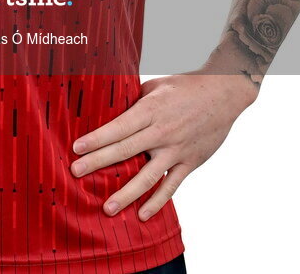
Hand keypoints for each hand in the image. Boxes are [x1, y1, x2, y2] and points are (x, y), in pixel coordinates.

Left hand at [69, 71, 256, 219]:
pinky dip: (157, 202)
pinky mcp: (190, 162)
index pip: (118, 127)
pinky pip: (171, 186)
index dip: (96, 139)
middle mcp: (162, 132)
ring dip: (126, 193)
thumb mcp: (156, 85)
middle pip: (125, 150)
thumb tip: (112, 108)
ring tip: (107, 208)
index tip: (76, 148)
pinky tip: (141, 215)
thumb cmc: (186, 86)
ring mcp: (176, 150)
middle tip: (76, 173)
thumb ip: (135, 99)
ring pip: (148, 176)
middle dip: (98, 162)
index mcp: (151, 109)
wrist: (223, 93)